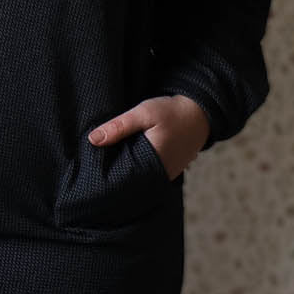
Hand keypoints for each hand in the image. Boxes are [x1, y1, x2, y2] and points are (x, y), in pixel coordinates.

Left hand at [86, 94, 210, 180]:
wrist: (200, 112)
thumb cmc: (172, 112)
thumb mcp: (143, 113)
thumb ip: (119, 126)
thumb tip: (93, 140)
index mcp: (154, 162)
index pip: (124, 177)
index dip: (108, 174)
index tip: (93, 168)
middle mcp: (162, 174)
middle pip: (131, 181)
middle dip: (116, 174)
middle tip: (98, 168)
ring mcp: (168, 174)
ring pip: (141, 179)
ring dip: (128, 172)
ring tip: (110, 165)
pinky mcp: (170, 171)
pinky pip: (150, 175)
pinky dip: (139, 170)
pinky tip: (128, 161)